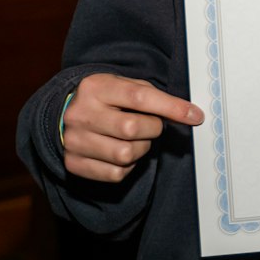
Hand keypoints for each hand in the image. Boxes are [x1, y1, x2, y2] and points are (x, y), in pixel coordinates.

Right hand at [61, 72, 202, 181]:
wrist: (64, 114)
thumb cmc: (105, 100)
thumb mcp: (124, 86)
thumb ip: (153, 97)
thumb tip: (188, 114)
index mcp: (95, 87)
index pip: (140, 97)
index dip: (171, 107)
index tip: (195, 115)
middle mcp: (81, 114)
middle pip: (132, 129)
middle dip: (153, 129)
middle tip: (152, 125)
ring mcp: (74, 140)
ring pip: (125, 154)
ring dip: (142, 148)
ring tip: (135, 139)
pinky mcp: (73, 163)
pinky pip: (116, 174)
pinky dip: (128, 166)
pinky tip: (121, 152)